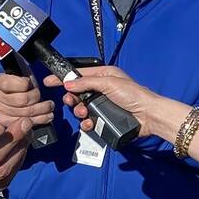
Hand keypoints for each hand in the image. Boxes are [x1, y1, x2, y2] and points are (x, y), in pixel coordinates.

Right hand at [0, 72, 53, 129]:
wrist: (13, 94)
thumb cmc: (21, 82)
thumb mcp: (22, 74)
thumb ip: (24, 79)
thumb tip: (29, 85)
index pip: (10, 84)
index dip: (25, 84)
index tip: (29, 83)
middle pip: (22, 100)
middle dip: (36, 97)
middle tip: (42, 94)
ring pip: (26, 113)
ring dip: (42, 109)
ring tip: (50, 106)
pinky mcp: (5, 122)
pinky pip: (25, 123)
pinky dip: (40, 119)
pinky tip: (47, 116)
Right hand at [44, 67, 163, 138]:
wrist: (148, 116)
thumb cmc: (134, 95)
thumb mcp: (109, 83)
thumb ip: (87, 83)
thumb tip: (68, 83)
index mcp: (103, 76)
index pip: (78, 74)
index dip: (63, 78)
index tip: (49, 81)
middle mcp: (101, 90)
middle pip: (77, 93)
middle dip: (71, 98)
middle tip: (71, 102)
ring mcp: (102, 105)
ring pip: (81, 108)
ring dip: (79, 112)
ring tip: (84, 113)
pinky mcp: (105, 119)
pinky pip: (89, 121)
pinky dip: (87, 123)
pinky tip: (90, 123)